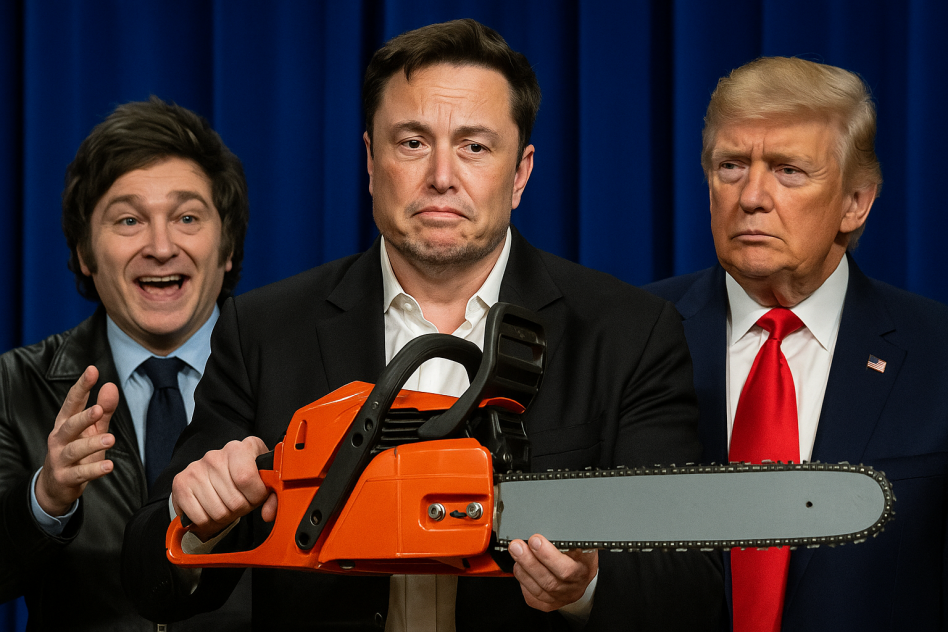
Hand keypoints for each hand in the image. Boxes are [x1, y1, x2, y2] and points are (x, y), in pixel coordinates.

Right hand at [35, 365, 117, 516]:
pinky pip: (80, 473)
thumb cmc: (77, 452)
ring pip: (75, 450)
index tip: (92, 370)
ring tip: (111, 439)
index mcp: (65, 423)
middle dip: (84, 417)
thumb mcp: (92, 430)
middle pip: (70, 425)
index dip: (82, 386)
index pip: (73, 401)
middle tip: (99, 410)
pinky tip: (108, 466)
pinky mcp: (65, 477)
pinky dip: (94, 470)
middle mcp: (59, 439)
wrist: (56, 486)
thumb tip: (111, 385)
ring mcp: (60, 459)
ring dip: (92, 444)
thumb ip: (105, 410)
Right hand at [171, 436, 275, 541]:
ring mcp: (196, 467)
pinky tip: (210, 509)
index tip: (255, 497)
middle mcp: (216, 454)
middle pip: (234, 500)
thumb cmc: (242, 478)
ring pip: (218, 512)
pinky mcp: (180, 482)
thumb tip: (269, 514)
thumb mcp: (262, 481)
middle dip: (240, 509)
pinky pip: (200, 517)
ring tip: (225, 505)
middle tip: (239, 503)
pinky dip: (207, 522)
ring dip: (224, 517)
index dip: (255, 496)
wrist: (211, 476)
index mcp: (242, 447)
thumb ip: (273, 497)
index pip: (247, 478)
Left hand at [509, 534, 598, 611]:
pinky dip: (523, 581)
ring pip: (539, 589)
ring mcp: (560, 598)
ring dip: (523, 570)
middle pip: (550, 581)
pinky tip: (519, 567)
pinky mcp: (548, 604)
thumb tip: (551, 521)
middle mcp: (573, 588)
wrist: (581, 576)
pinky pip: (532, 596)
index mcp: (584, 570)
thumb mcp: (582, 543)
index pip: (567, 569)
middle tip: (517, 545)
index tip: (535, 539)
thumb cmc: (580, 555)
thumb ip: (569, 537)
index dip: (548, 556)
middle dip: (530, 562)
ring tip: (515, 552)